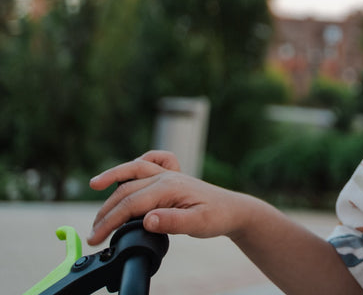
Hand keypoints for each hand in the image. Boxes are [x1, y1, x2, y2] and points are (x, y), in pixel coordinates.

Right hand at [88, 150, 251, 245]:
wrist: (233, 209)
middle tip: (92, 233)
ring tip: (94, 184)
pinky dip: (139, 162)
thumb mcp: (198, 224)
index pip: (131, 204)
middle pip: (126, 190)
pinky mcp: (171, 175)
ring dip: (113, 178)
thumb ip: (173, 222)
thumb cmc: (217, 216)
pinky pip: (154, 160)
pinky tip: (129, 171)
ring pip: (134, 170)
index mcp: (169, 186)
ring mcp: (168, 173)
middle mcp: (166, 175)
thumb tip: (147, 220)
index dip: (110, 221)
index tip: (96, 238)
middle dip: (105, 211)